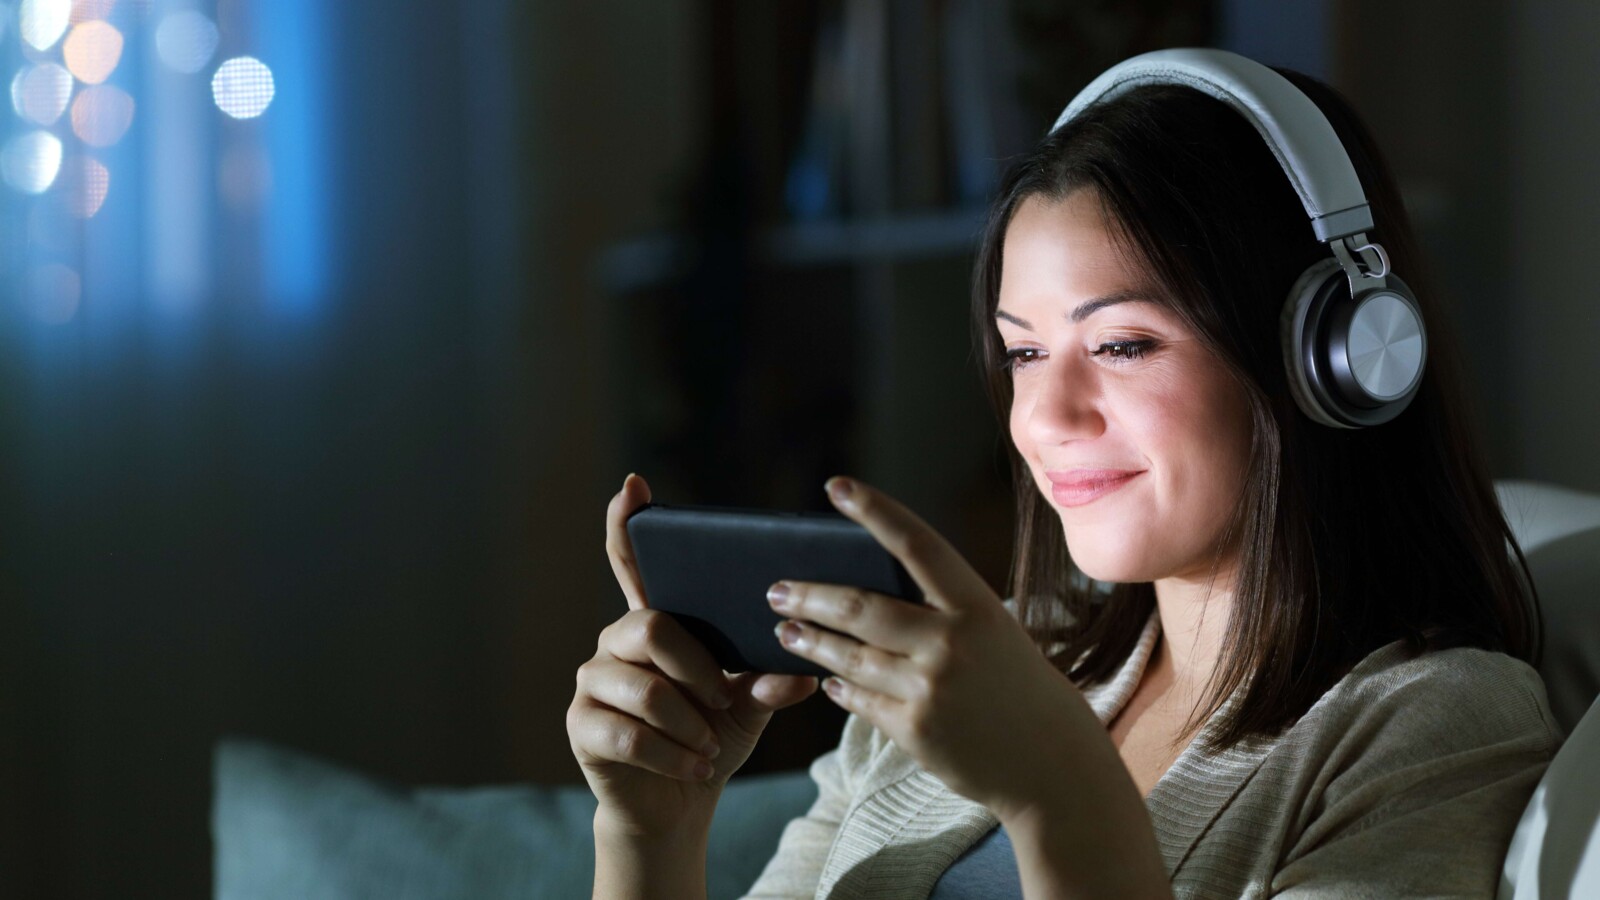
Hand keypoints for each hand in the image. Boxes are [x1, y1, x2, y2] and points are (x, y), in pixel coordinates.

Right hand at [567, 473, 818, 840]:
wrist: (678, 800)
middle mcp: (615, 641)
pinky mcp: (581, 725)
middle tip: (723, 701)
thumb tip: (802, 673)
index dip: (628, 525)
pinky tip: (694, 767)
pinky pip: (629, 734)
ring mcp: (592, 681)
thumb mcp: (749, 706)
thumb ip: (768, 682)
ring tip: (709, 746)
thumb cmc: (712, 738)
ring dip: (690, 725)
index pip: (633, 563)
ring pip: (646, 689)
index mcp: (655, 623)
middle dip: (698, 669)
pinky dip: (674, 756)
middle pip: (653, 627)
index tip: (634, 485)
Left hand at [768, 476, 1101, 822]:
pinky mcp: (915, 731)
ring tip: (786, 631)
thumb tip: (867, 589)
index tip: (837, 486)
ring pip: (848, 657)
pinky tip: (827, 681)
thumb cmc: (1020, 688)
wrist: (1052, 764)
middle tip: (776, 590)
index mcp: (977, 606)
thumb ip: (941, 611)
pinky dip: (839, 688)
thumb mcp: (994, 633)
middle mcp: (951, 643)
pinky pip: (860, 701)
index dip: (874, 511)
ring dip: (810, 642)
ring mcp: (930, 689)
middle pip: (859, 608)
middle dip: (809, 596)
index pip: (916, 544)